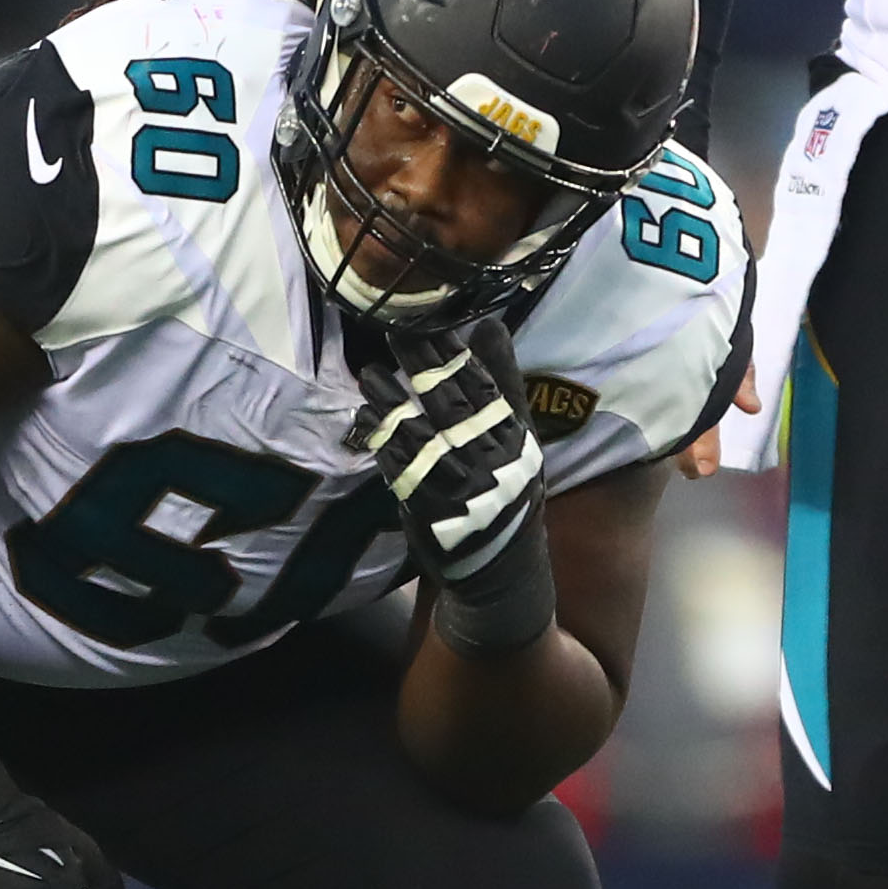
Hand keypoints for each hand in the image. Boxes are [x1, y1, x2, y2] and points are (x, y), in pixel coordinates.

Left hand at [355, 317, 553, 654]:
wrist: (502, 568)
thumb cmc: (508, 489)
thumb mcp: (519, 435)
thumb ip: (503, 381)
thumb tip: (490, 324)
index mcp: (517, 439)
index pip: (485, 387)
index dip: (456, 354)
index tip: (429, 320)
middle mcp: (495, 462)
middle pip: (454, 406)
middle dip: (424, 368)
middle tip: (395, 331)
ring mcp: (464, 489)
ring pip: (424, 438)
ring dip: (394, 404)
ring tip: (371, 374)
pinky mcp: (434, 513)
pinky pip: (404, 472)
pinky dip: (384, 444)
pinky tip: (368, 420)